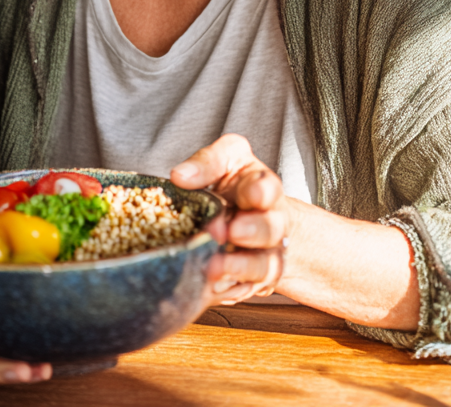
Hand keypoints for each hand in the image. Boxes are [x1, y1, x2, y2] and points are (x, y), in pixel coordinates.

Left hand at [171, 134, 291, 306]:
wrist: (255, 216)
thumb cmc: (236, 185)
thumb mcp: (225, 160)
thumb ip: (207, 163)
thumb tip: (179, 176)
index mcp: (262, 187)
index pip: (267, 188)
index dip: (261, 192)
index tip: (251, 194)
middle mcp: (270, 221)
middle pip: (270, 228)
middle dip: (254, 231)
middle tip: (232, 231)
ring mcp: (266, 252)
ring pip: (263, 264)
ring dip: (240, 267)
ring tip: (215, 268)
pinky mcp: (256, 279)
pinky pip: (248, 289)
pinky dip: (232, 290)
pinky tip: (214, 289)